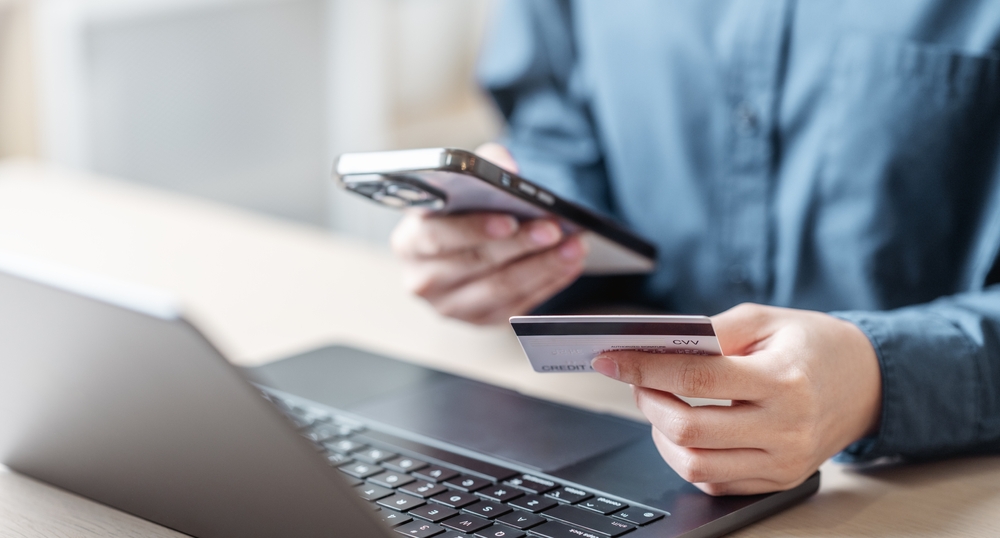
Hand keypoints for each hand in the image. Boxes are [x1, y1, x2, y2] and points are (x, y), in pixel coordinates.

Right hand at [390, 143, 587, 323]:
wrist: (461, 246)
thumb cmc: (460, 212)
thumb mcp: (464, 184)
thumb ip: (484, 165)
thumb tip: (508, 167)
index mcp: (410, 241)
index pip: (437, 236)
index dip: (474, 228)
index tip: (510, 219)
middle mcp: (424, 279)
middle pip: (476, 263)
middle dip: (520, 245)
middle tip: (554, 228)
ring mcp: (451, 305)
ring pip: (500, 289)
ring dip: (542, 266)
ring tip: (573, 246)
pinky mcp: (480, 320)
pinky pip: (518, 306)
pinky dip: (548, 283)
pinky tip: (569, 264)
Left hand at [591, 303, 881, 494]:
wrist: (867, 383)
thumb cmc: (812, 345)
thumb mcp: (765, 319)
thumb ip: (712, 330)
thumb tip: (655, 344)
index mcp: (782, 380)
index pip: (696, 377)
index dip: (644, 368)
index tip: (610, 359)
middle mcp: (785, 428)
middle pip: (688, 429)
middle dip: (647, 402)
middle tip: (636, 380)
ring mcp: (783, 462)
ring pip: (695, 465)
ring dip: (660, 434)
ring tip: (658, 403)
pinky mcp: (778, 482)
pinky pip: (715, 481)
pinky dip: (686, 457)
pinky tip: (684, 429)